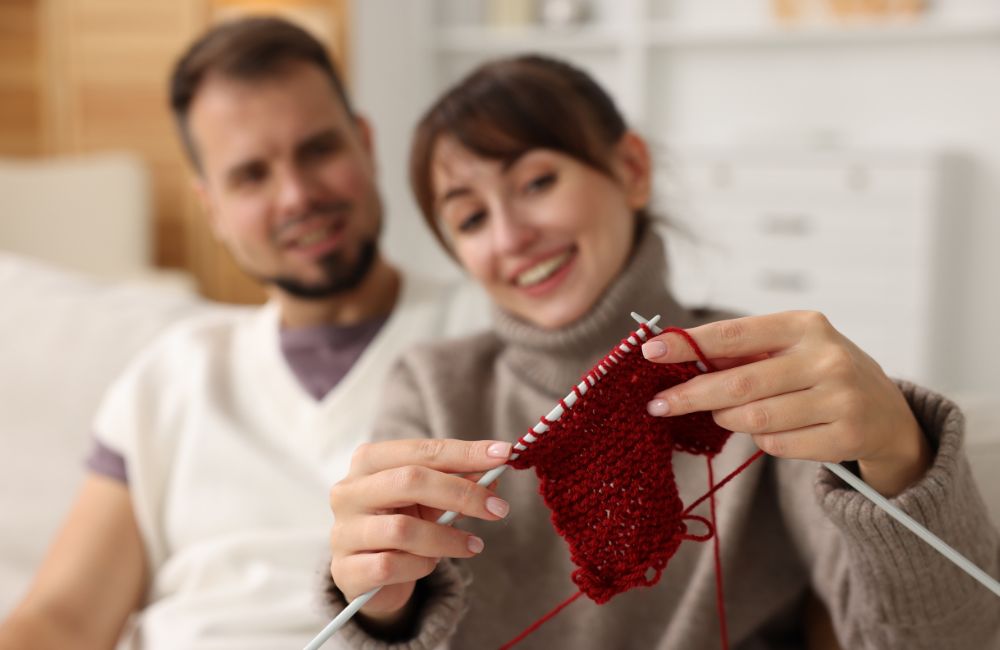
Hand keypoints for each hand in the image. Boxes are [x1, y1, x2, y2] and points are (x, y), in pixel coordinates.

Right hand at [328, 439, 510, 623]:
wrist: (371, 573)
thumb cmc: (404, 522)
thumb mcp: (433, 498)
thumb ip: (460, 481)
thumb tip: (494, 472)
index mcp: (369, 461)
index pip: (422, 449)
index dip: (465, 451)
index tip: (503, 455)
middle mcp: (349, 491)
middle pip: (410, 481)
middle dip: (462, 493)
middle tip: (498, 509)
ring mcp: (343, 531)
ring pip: (402, 530)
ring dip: (447, 539)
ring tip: (471, 545)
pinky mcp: (345, 570)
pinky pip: (390, 566)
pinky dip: (420, 566)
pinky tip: (431, 565)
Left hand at [640, 311, 930, 496]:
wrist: (889, 413)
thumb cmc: (821, 374)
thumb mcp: (790, 349)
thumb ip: (741, 351)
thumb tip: (674, 355)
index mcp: (805, 325)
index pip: (733, 334)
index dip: (688, 345)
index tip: (650, 352)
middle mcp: (826, 357)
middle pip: (738, 384)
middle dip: (690, 396)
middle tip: (658, 405)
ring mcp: (840, 398)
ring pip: (755, 419)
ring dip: (728, 420)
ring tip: (725, 415)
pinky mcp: (847, 435)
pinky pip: (777, 445)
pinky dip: (761, 441)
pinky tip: (770, 431)